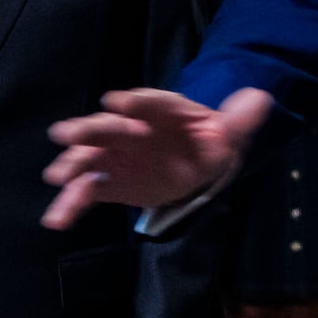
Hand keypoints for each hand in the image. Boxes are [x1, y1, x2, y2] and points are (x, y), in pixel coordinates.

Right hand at [41, 87, 272, 227]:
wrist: (195, 160)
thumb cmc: (208, 140)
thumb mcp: (229, 132)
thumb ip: (240, 119)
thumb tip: (260, 98)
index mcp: (161, 112)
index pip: (148, 104)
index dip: (134, 103)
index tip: (119, 103)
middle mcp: (131, 129)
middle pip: (109, 127)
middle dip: (90, 129)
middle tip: (69, 134)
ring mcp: (116, 155)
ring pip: (89, 159)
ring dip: (73, 166)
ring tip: (57, 178)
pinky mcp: (109, 182)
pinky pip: (86, 191)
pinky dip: (70, 204)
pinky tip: (57, 219)